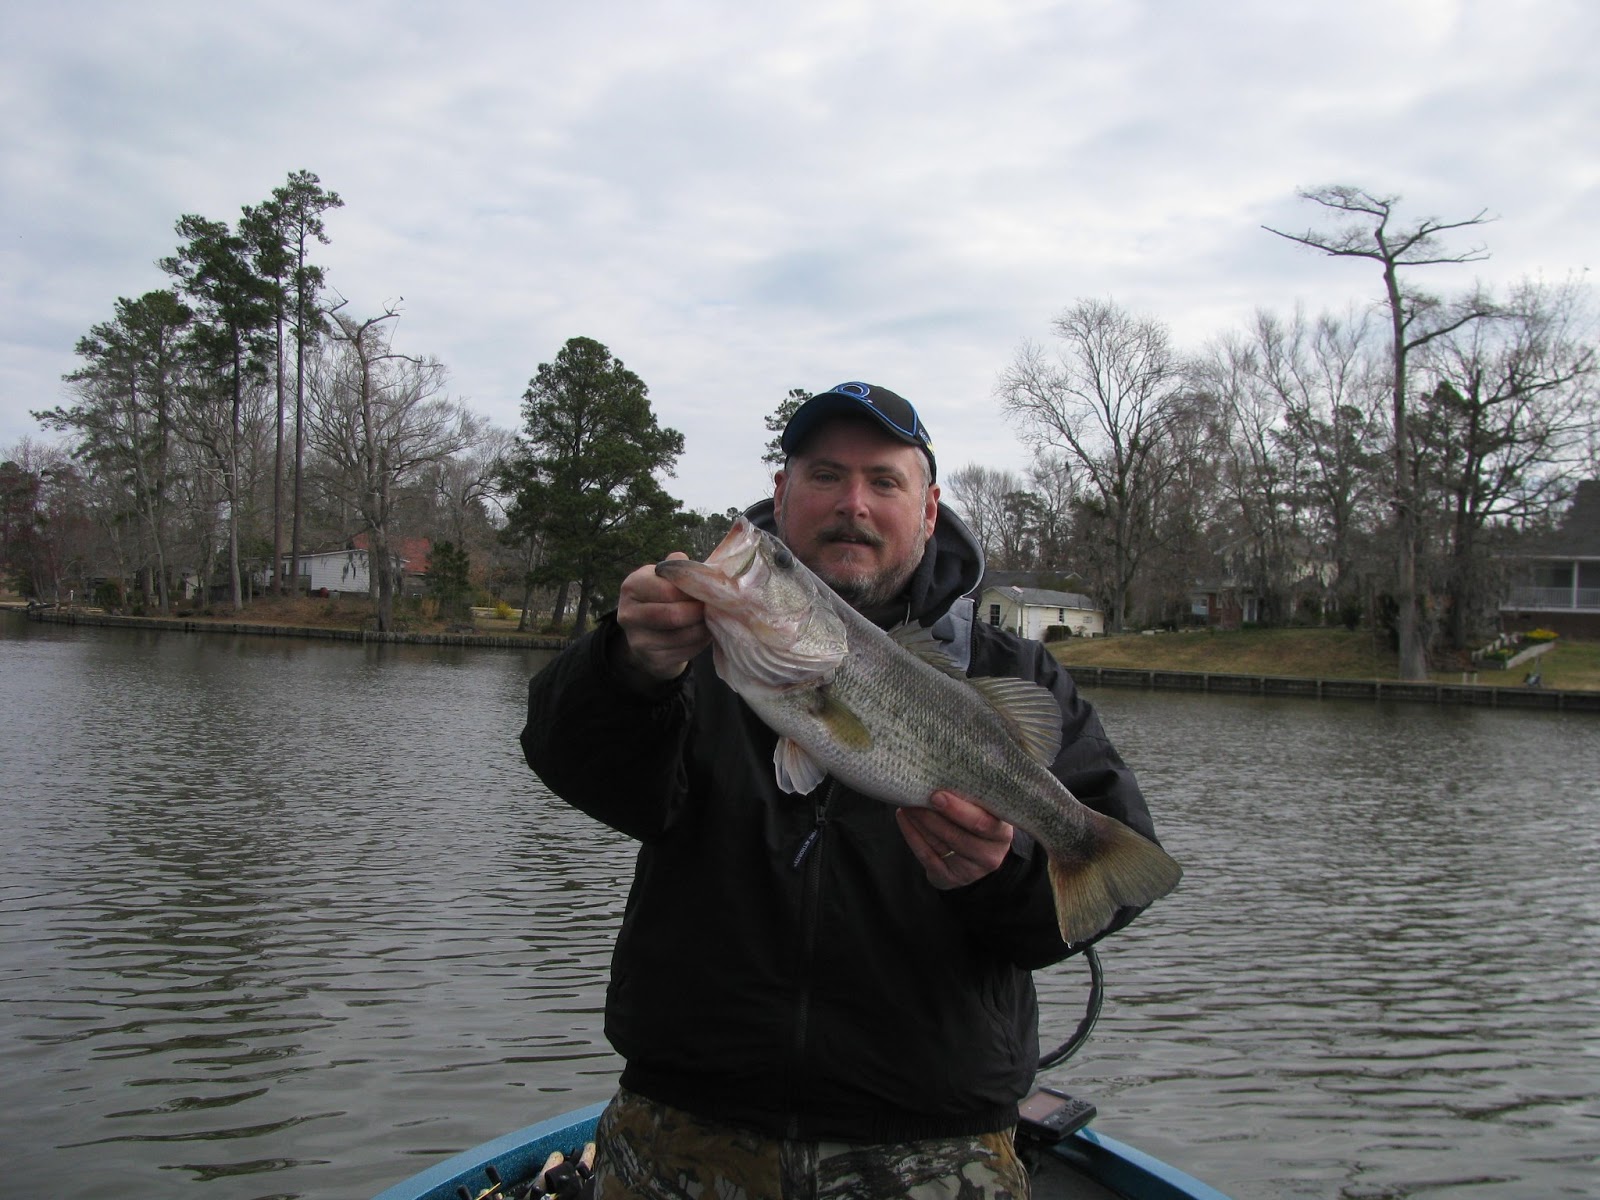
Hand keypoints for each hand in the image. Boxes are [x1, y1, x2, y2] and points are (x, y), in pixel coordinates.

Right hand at [612, 553, 711, 688]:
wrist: (648, 635)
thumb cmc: (663, 598)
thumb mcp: (665, 577)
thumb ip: (679, 568)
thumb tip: (701, 570)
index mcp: (632, 586)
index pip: (668, 589)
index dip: (692, 590)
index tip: (707, 590)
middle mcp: (628, 613)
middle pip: (673, 615)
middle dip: (698, 611)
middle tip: (714, 607)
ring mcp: (637, 640)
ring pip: (681, 636)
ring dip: (702, 628)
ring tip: (711, 620)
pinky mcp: (651, 660)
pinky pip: (684, 652)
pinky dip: (699, 643)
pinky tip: (704, 634)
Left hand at [896, 790, 1013, 887]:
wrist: (973, 857)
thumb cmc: (976, 821)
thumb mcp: (982, 810)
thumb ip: (971, 798)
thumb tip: (940, 774)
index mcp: (1002, 834)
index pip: (983, 823)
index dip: (959, 810)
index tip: (938, 795)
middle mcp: (990, 856)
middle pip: (960, 837)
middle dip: (934, 816)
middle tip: (916, 797)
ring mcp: (971, 871)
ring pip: (942, 845)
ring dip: (921, 822)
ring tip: (907, 803)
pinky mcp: (950, 879)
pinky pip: (927, 857)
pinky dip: (912, 836)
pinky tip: (903, 819)